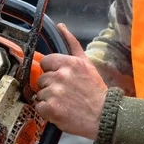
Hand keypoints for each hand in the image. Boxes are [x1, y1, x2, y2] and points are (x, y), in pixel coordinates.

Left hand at [34, 24, 107, 139]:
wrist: (104, 116)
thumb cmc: (95, 91)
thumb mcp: (87, 64)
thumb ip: (72, 44)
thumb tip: (61, 26)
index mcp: (69, 63)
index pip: (45, 62)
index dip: (51, 71)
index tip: (60, 79)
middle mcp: (61, 76)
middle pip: (42, 79)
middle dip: (50, 86)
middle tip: (65, 93)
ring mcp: (55, 92)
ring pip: (40, 93)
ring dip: (48, 99)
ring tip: (64, 103)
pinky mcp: (51, 108)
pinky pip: (39, 106)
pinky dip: (47, 111)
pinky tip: (59, 111)